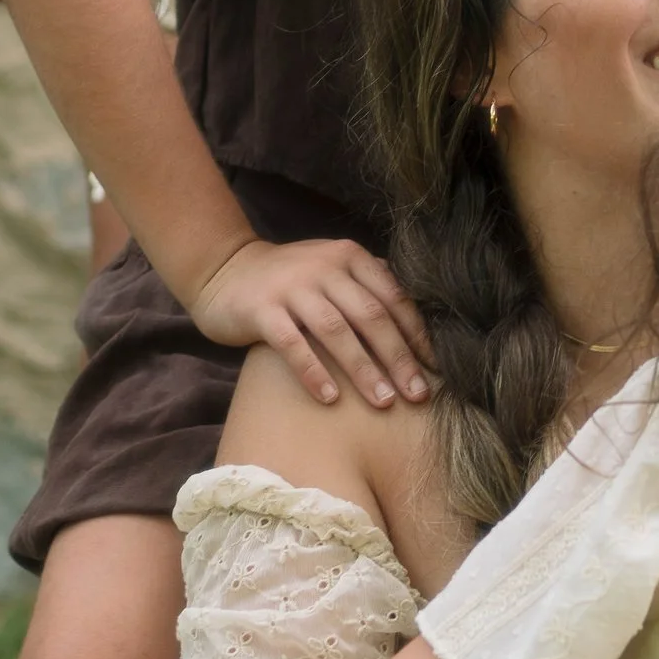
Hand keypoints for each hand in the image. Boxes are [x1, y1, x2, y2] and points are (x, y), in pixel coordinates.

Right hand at [188, 235, 429, 412]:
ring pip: (336, 331)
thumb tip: (416, 325)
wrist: (224, 269)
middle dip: (398, 358)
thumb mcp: (331, 270)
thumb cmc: (289, 280)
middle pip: (371, 316)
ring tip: (383, 402)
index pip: (393, 297)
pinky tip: (331, 399)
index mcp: (349, 257)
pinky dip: (314, 372)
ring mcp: (292, 287)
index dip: (416, 334)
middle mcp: (324, 267)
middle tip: (418, 394)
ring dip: (364, 369)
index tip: (434, 369)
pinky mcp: (262, 309)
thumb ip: (368, 287)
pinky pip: (293, 344)